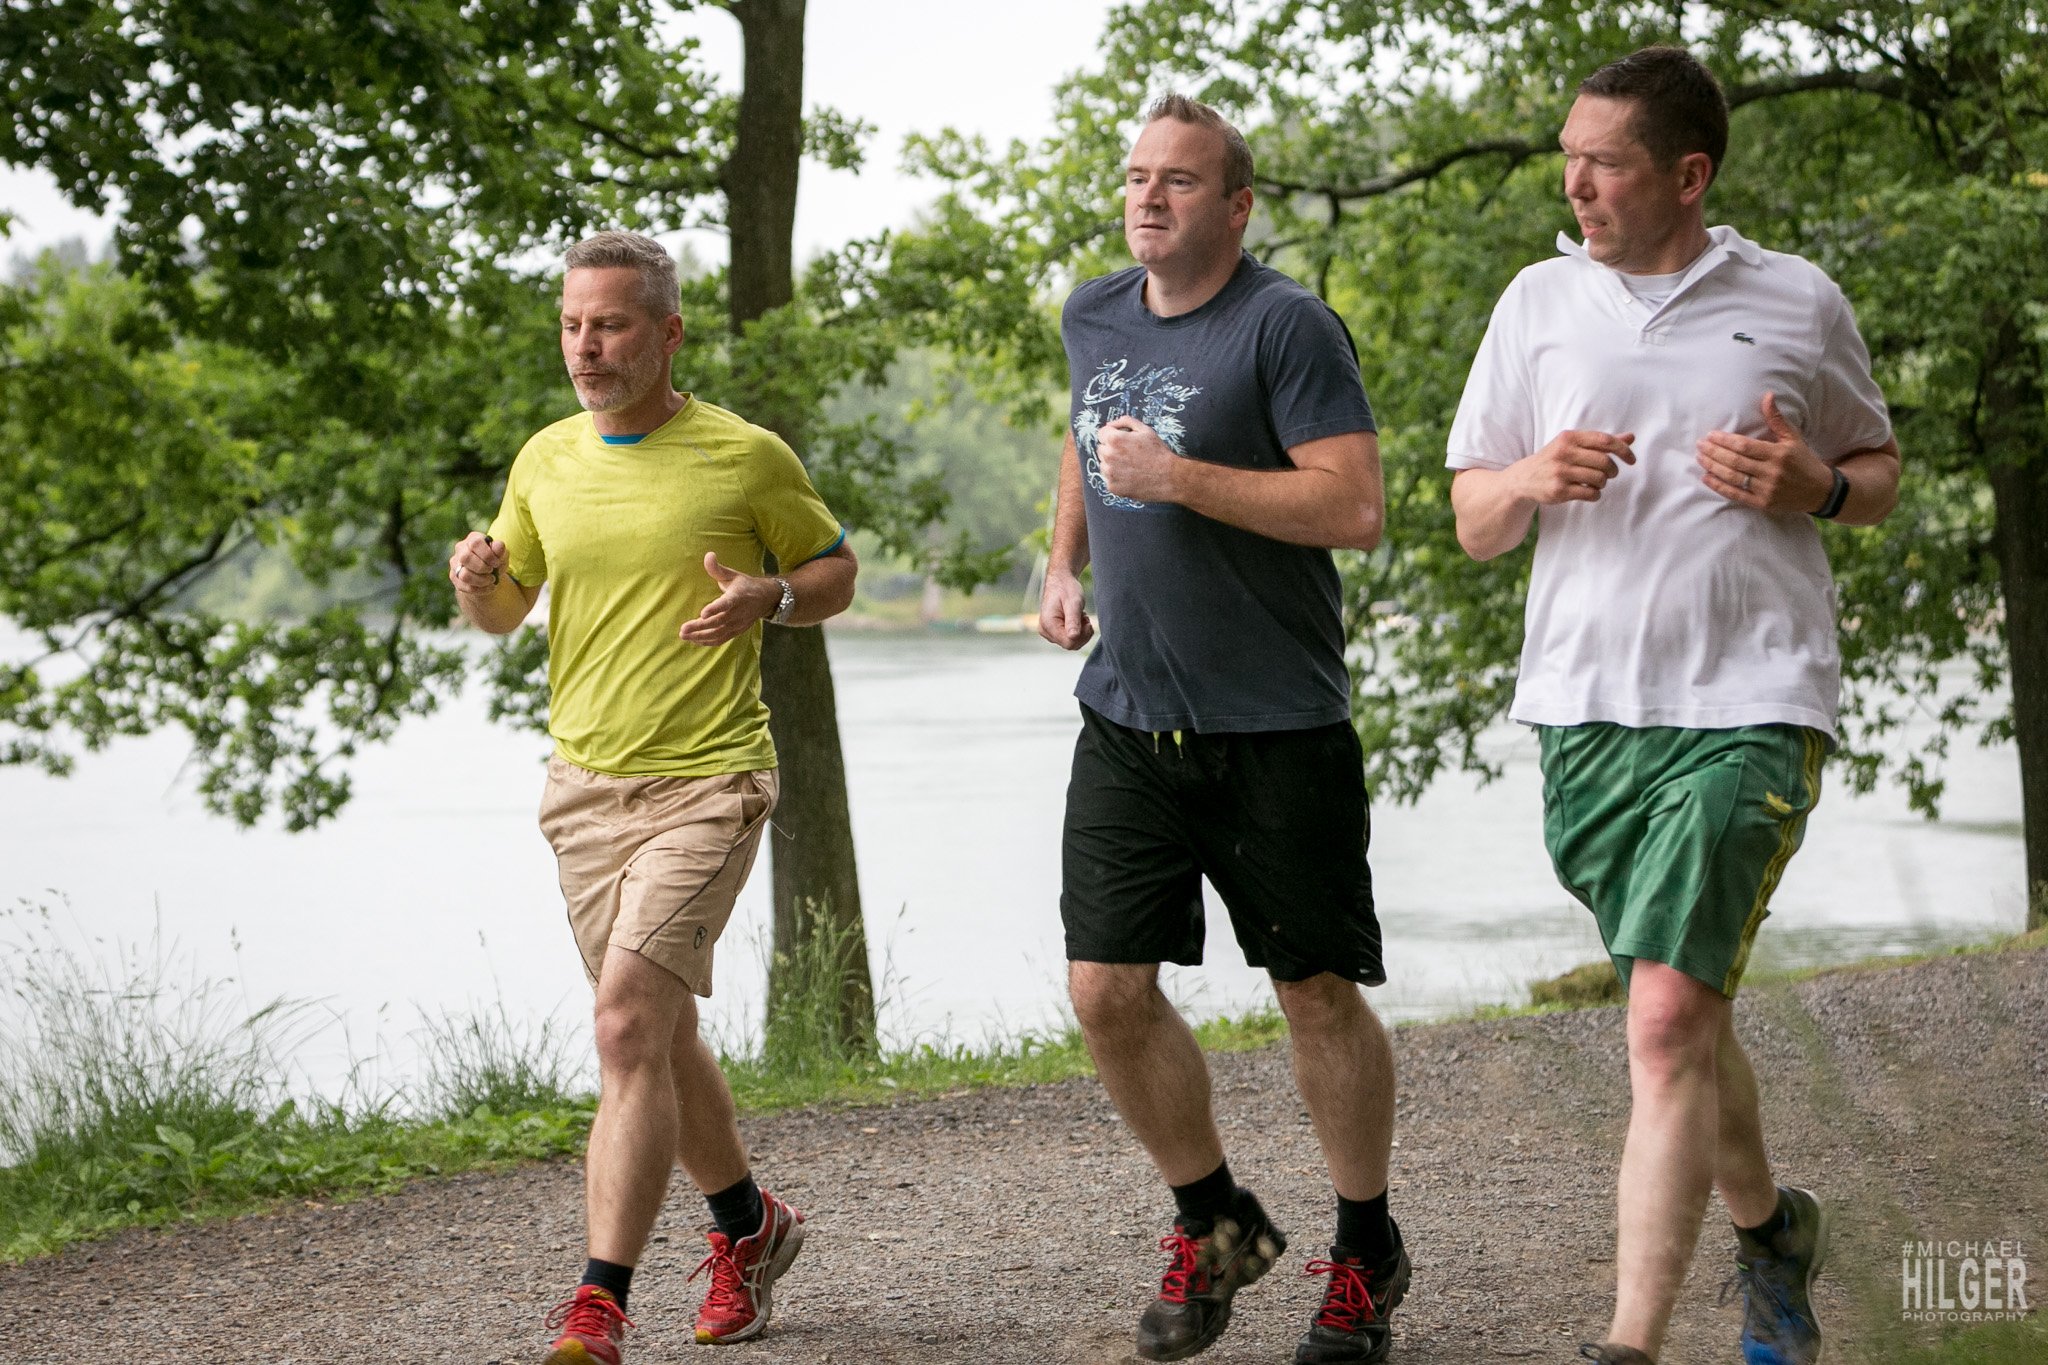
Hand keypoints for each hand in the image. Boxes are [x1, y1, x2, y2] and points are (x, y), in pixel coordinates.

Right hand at [448, 531, 507, 594]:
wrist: (488, 575)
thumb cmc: (495, 560)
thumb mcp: (502, 554)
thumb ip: (501, 550)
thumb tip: (498, 545)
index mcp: (473, 539)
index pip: (475, 543)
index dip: (487, 555)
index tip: (497, 562)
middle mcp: (461, 549)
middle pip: (465, 558)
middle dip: (482, 567)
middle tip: (492, 571)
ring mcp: (455, 563)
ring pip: (464, 575)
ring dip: (482, 580)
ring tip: (492, 580)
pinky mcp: (454, 577)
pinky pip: (465, 586)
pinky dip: (481, 589)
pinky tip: (490, 587)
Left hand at [679, 552, 778, 645]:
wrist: (765, 599)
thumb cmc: (745, 585)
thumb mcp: (732, 575)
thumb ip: (717, 569)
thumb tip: (708, 555)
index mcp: (738, 597)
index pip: (726, 604)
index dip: (715, 609)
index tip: (702, 614)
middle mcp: (738, 613)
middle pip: (718, 622)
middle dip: (699, 627)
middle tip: (682, 630)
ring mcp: (737, 624)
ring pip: (718, 633)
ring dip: (700, 636)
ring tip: (684, 635)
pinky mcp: (736, 631)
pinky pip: (721, 639)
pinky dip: (708, 642)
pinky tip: (694, 640)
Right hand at [1037, 567, 1093, 650]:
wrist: (1060, 581)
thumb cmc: (1067, 589)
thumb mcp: (1073, 603)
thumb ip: (1073, 621)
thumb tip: (1073, 637)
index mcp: (1048, 624)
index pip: (1069, 643)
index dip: (1082, 636)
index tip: (1087, 621)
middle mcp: (1045, 631)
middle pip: (1070, 645)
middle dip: (1082, 633)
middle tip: (1084, 617)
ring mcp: (1048, 632)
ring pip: (1071, 643)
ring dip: (1080, 632)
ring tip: (1080, 616)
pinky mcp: (1053, 631)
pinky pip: (1069, 639)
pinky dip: (1077, 631)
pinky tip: (1077, 619)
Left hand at [1096, 417, 1179, 502]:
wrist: (1168, 477)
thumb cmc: (1158, 452)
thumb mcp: (1145, 430)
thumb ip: (1126, 422)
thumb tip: (1110, 424)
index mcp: (1114, 439)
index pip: (1101, 434)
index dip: (1112, 435)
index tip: (1122, 441)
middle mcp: (1108, 456)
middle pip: (1101, 449)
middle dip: (1112, 449)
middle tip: (1129, 454)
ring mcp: (1109, 473)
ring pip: (1104, 465)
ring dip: (1113, 464)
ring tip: (1131, 466)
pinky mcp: (1112, 487)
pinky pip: (1109, 479)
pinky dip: (1117, 478)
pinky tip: (1131, 476)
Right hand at [1515, 429, 1635, 504]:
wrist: (1523, 478)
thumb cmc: (1554, 459)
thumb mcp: (1573, 445)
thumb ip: (1600, 442)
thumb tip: (1630, 437)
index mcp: (1569, 437)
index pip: (1605, 441)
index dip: (1623, 450)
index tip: (1631, 460)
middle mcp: (1564, 453)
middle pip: (1604, 462)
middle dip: (1612, 471)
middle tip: (1609, 474)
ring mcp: (1560, 472)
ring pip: (1599, 479)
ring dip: (1603, 483)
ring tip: (1596, 483)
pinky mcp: (1558, 490)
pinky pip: (1590, 493)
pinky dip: (1595, 494)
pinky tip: (1589, 492)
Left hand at [1696, 392, 1834, 512]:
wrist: (1820, 491)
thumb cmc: (1804, 461)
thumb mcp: (1793, 438)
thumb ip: (1777, 419)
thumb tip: (1767, 395)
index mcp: (1778, 454)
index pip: (1745, 446)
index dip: (1725, 441)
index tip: (1710, 435)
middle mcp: (1772, 472)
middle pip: (1735, 461)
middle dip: (1714, 452)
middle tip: (1699, 445)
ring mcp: (1766, 490)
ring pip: (1733, 477)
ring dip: (1713, 467)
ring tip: (1700, 458)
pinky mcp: (1762, 503)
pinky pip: (1736, 494)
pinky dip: (1719, 486)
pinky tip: (1706, 477)